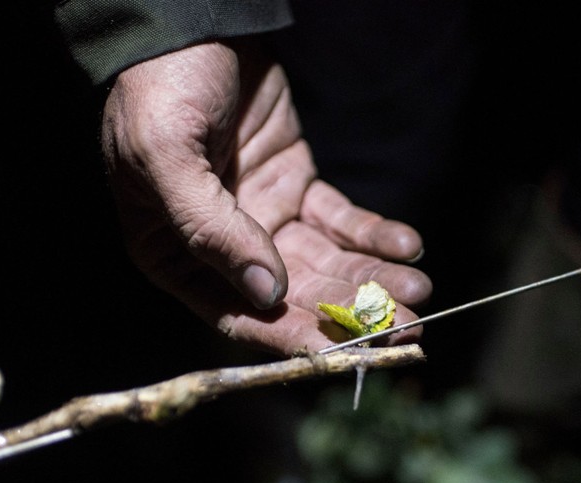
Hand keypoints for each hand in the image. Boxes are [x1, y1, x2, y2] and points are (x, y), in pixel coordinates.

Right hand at [101, 40, 430, 354]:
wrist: (195, 23)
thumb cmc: (161, 90)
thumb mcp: (167, 157)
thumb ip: (210, 229)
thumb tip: (265, 294)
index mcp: (174, 254)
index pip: (235, 315)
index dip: (289, 336)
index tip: (341, 352)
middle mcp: (221, 246)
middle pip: (292, 296)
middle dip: (348, 312)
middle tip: (406, 328)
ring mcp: (262, 217)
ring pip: (323, 261)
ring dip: (370, 278)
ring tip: (419, 291)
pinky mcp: (296, 186)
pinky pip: (340, 219)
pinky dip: (373, 234)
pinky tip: (408, 245)